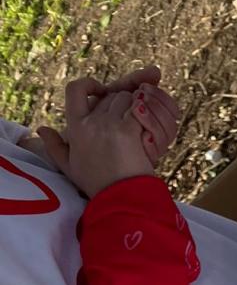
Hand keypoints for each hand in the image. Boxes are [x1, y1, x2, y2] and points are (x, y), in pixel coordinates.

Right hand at [34, 68, 181, 196]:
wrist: (120, 200)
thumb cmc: (97, 185)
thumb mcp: (69, 167)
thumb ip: (54, 146)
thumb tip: (42, 129)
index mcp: (76, 127)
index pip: (75, 90)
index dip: (88, 84)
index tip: (99, 91)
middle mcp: (92, 122)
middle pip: (109, 95)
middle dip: (120, 102)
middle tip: (127, 119)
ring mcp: (112, 125)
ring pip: (126, 98)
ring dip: (134, 106)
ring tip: (137, 124)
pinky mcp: (130, 131)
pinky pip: (139, 109)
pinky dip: (145, 112)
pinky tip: (146, 124)